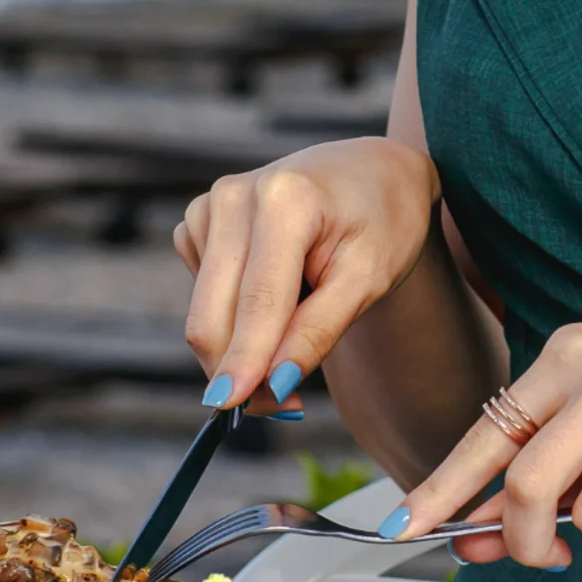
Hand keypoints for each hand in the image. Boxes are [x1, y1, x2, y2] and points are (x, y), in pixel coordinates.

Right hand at [173, 137, 439, 415]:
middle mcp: (235, 195)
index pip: (258, 300)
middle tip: (283, 407)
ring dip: (238, 350)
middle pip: (213, 313)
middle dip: (239, 371)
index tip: (234, 409)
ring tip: (296, 345)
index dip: (245, 360)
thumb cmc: (382, 223)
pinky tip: (275, 296)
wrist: (371, 172)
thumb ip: (319, 331)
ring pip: (202, 312)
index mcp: (285, 199)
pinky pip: (202, 295)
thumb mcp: (370, 279)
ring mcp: (210, 205)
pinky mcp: (198, 221)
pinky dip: (232, 317)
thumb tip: (271, 385)